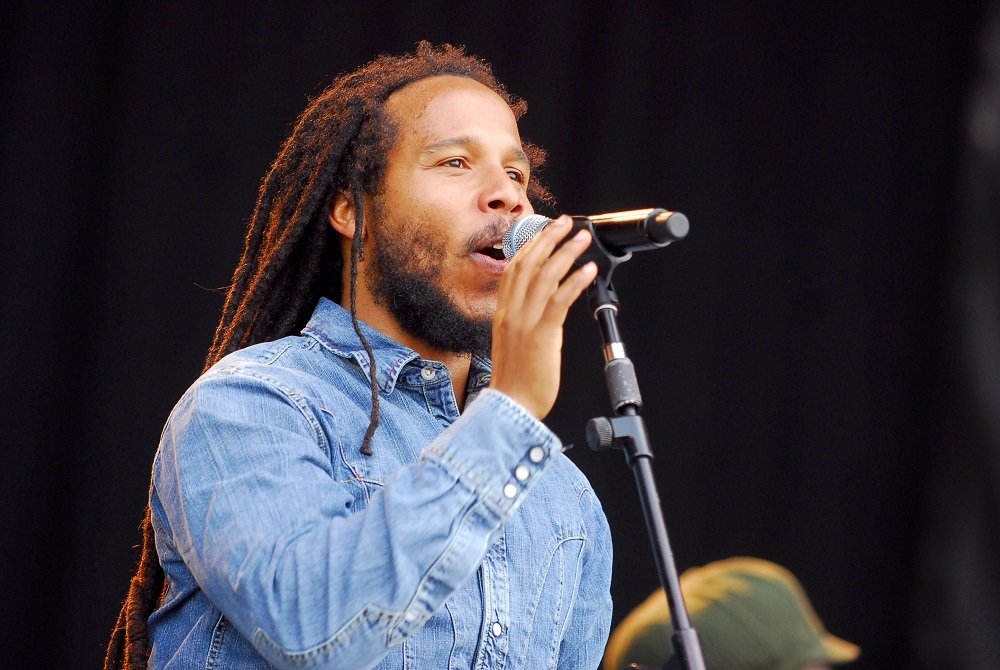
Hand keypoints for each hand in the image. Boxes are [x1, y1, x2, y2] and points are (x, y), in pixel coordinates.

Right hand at [490, 216, 597, 418]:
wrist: (510, 406)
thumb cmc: (515, 381)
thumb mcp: (514, 343)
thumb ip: (525, 320)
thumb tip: (545, 303)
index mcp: (504, 314)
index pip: (514, 269)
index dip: (530, 246)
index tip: (545, 231)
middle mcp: (512, 313)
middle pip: (528, 264)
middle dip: (548, 238)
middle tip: (566, 222)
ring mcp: (525, 322)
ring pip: (545, 276)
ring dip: (566, 252)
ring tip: (583, 238)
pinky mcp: (541, 334)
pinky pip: (559, 300)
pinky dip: (575, 281)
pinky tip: (588, 270)